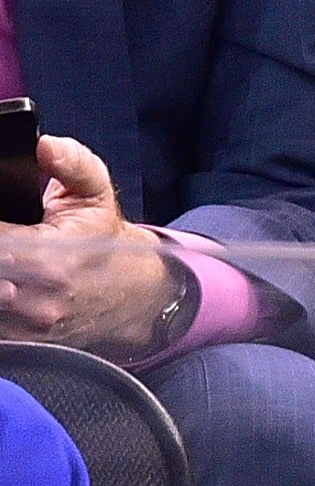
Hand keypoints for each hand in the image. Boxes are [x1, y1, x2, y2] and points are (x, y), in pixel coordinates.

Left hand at [0, 139, 175, 354]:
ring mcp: (25, 325)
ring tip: (7, 252)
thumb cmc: (104, 240)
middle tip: (4, 232)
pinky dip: (0, 293)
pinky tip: (7, 274)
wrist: (130, 293)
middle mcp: (36, 299)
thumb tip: (45, 145)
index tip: (1, 217)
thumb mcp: (96, 194)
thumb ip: (72, 164)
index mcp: (53, 259)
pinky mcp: (18, 341)